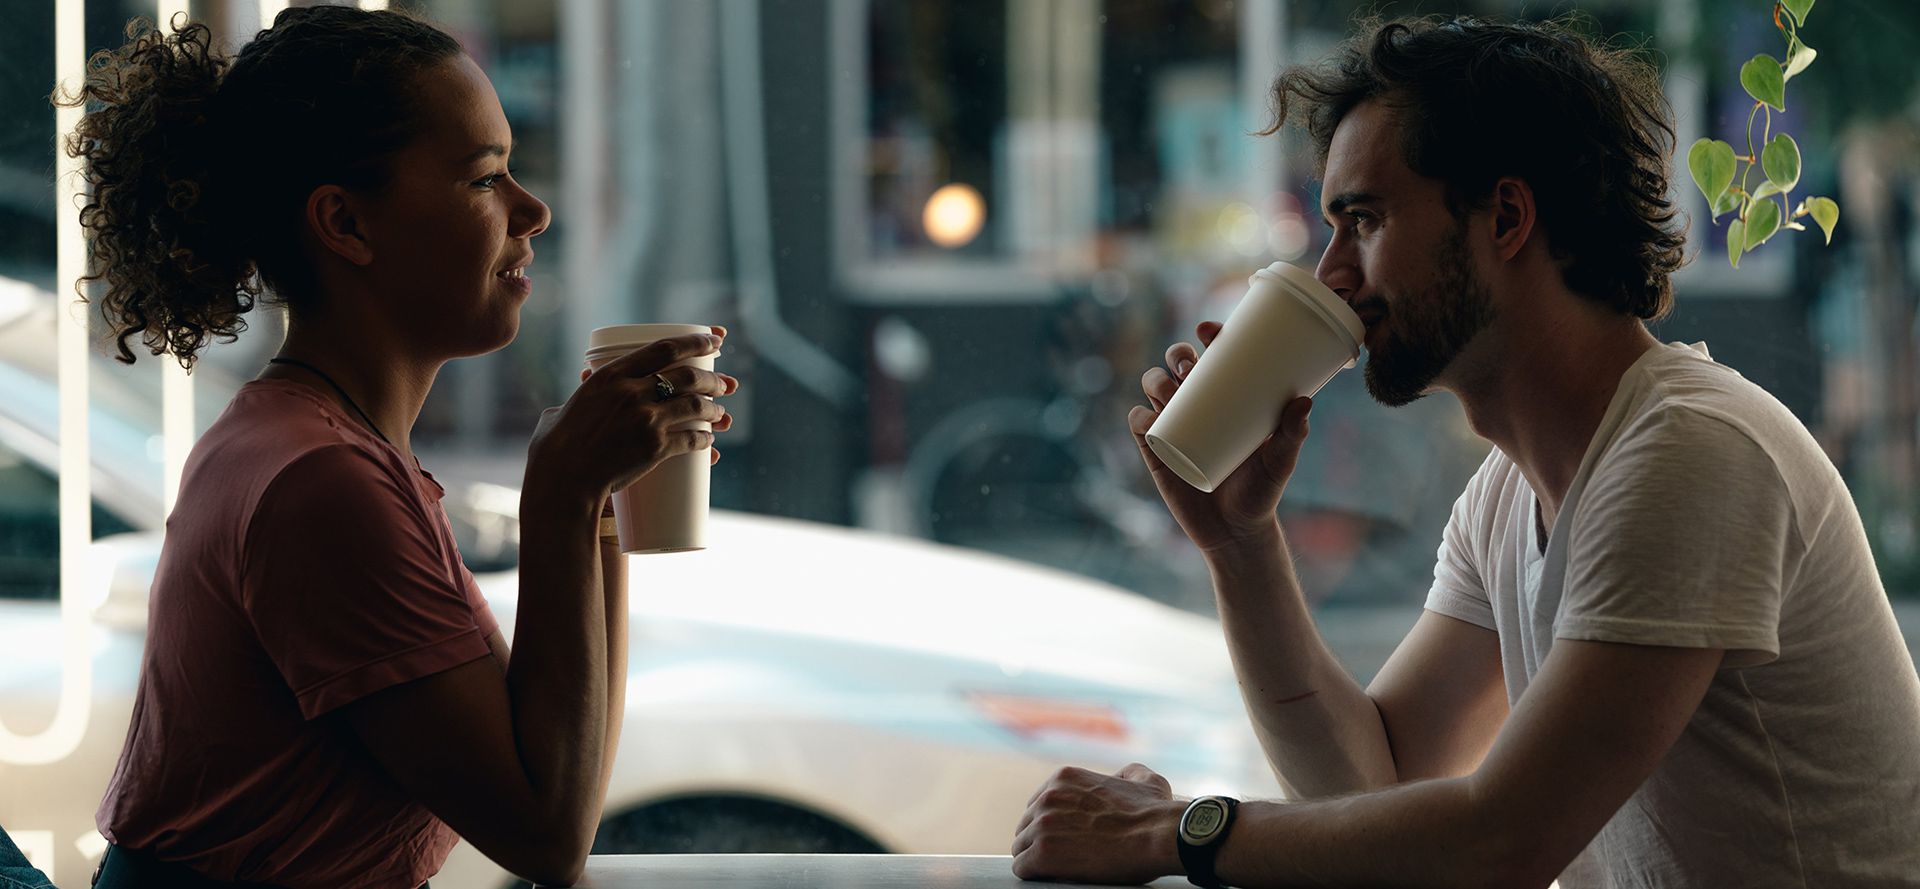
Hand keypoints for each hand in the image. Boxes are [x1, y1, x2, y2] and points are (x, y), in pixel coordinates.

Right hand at [528, 326, 738, 500]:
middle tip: (723, 384)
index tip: (715, 339)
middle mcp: (632, 392)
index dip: (695, 341)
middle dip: (712, 379)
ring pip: (695, 406)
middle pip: (688, 376)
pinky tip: (710, 442)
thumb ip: (584, 391)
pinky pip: (691, 439)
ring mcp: (646, 419)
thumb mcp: (569, 404)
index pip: (665, 348)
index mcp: (612, 375)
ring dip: (714, 409)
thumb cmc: (556, 445)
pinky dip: (705, 440)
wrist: (562, 478)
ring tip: (721, 413)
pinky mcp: (654, 447)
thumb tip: (583, 379)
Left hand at [1010, 763, 1183, 884]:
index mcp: (1064, 778)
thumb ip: (1128, 774)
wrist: (1158, 836)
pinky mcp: (1043, 853)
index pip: (1039, 804)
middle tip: (1061, 857)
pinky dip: (1034, 874)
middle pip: (1027, 825)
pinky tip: (1048, 877)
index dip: (1051, 824)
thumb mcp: (1143, 779)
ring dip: (1036, 859)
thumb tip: (1123, 777)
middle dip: (1041, 841)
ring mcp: (1043, 824)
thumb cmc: (1155, 812)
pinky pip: (1022, 868)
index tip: (1064, 838)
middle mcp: (1048, 797)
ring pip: (1022, 847)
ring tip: (1057, 869)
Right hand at [1128, 321, 1312, 556]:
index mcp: (1226, 397)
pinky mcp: (1155, 451)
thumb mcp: (1280, 461)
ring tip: (1170, 391)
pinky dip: (1139, 416)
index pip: (1214, 356)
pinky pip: (1139, 425)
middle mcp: (1197, 404)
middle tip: (1189, 366)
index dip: (1207, 335)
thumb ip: (1292, 434)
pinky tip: (1148, 416)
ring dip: (1155, 380)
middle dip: (1177, 354)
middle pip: (1177, 365)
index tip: (1209, 330)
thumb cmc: (1261, 491)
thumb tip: (1302, 402)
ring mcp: (1173, 425)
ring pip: (1154, 388)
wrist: (1236, 532)